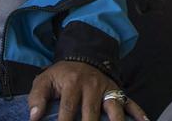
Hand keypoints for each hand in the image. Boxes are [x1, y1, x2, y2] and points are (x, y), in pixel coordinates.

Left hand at [28, 60, 147, 120]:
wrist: (83, 56)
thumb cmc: (62, 74)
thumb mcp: (44, 80)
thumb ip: (37, 98)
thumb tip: (33, 118)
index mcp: (72, 84)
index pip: (68, 109)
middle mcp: (92, 86)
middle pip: (91, 113)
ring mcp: (107, 89)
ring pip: (114, 108)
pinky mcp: (117, 91)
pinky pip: (130, 102)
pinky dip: (138, 113)